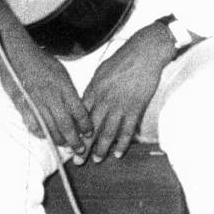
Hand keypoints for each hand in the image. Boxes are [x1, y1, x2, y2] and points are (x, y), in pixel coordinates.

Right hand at [0, 43, 92, 157]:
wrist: (17, 54)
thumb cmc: (42, 62)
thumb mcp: (62, 74)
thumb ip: (69, 92)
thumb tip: (77, 109)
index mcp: (64, 87)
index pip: (79, 111)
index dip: (86, 125)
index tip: (89, 134)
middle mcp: (51, 96)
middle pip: (66, 124)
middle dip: (74, 139)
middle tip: (80, 150)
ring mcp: (36, 101)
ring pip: (49, 126)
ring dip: (58, 139)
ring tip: (64, 146)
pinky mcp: (22, 104)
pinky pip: (31, 123)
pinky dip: (38, 132)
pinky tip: (44, 136)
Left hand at [81, 22, 174, 161]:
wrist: (144, 53)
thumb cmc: (124, 59)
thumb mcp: (101, 71)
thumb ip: (94, 88)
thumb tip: (88, 100)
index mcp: (94, 90)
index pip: (80, 115)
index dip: (74, 130)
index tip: (69, 142)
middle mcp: (104, 100)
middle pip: (90, 128)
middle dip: (83, 146)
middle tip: (77, 160)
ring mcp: (120, 105)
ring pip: (108, 132)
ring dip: (101, 148)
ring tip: (97, 160)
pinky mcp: (135, 108)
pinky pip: (127, 129)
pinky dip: (123, 143)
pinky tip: (118, 153)